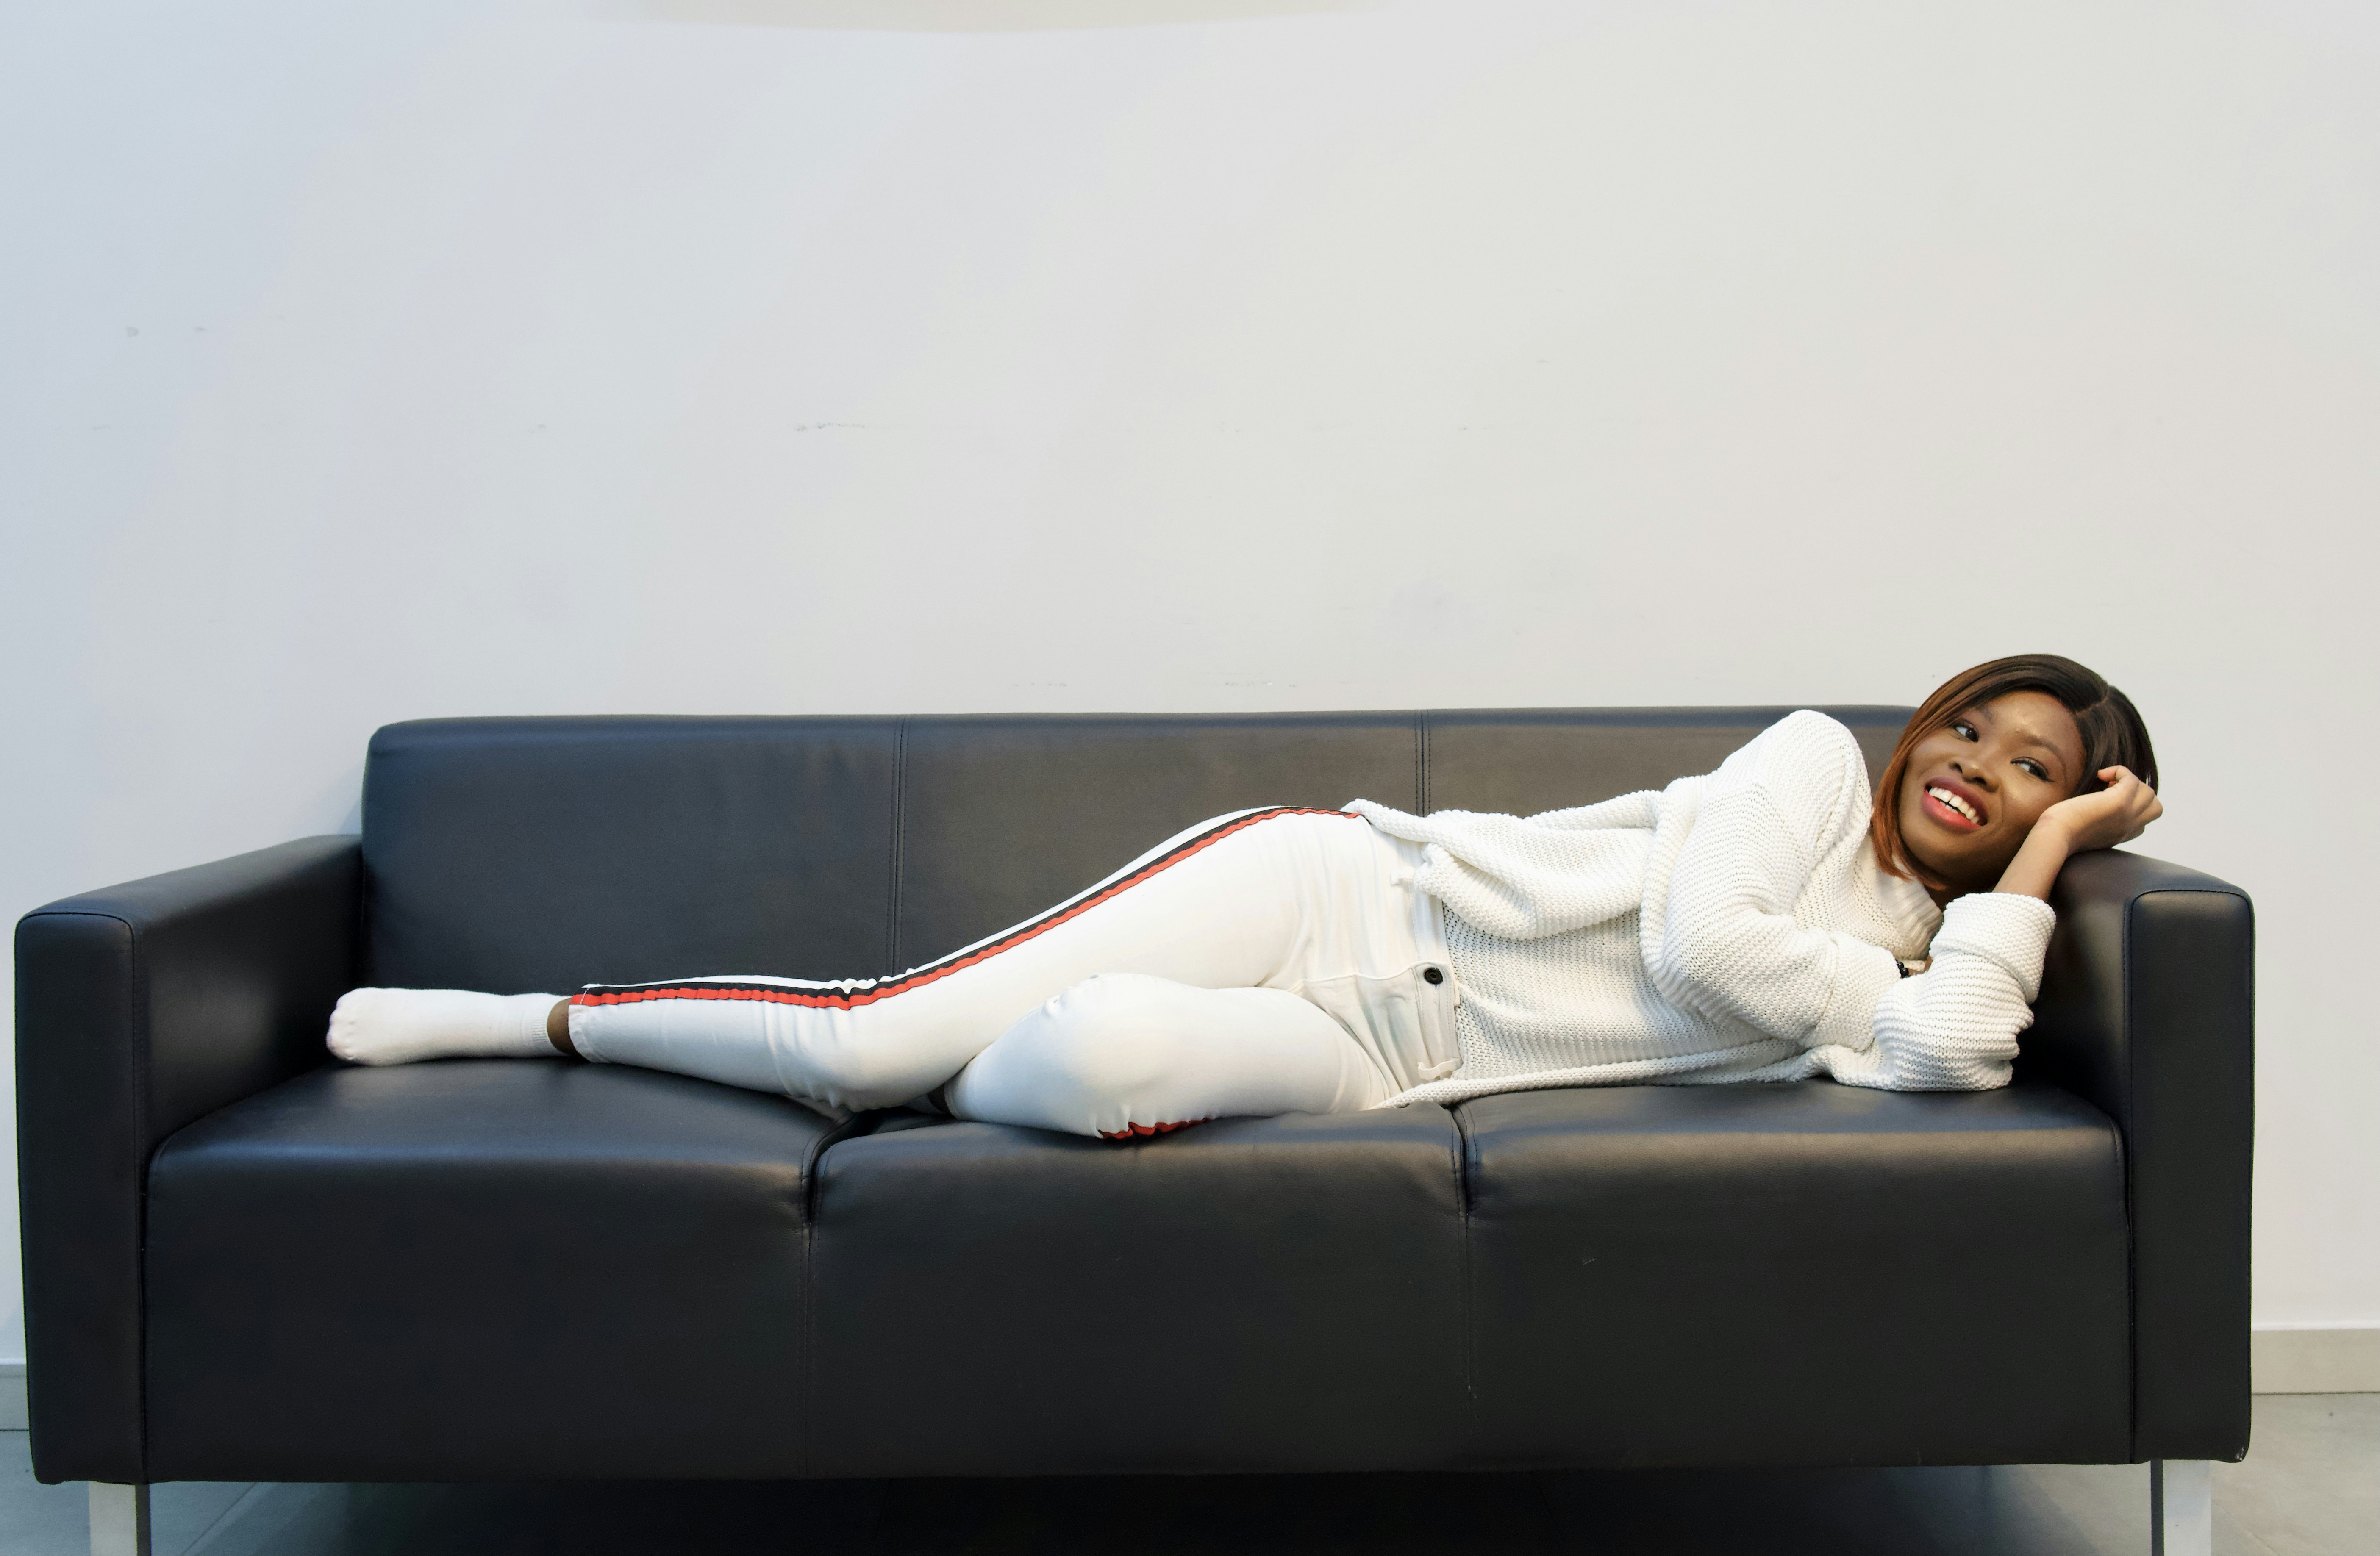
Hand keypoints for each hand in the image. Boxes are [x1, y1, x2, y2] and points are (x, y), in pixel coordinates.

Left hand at [2038, 766, 2163, 853]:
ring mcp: (2128, 815)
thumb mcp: (2087, 830)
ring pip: (2149, 792)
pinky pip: (2132, 778)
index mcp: (2123, 835)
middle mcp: (2130, 828)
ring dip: (2129, 782)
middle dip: (2138, 793)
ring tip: (2106, 783)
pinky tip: (2100, 774)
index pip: (2143, 822)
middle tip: (2111, 789)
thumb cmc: (2059, 832)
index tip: (2108, 800)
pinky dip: (2119, 771)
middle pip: (2154, 806)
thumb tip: (2099, 804)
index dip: (2131, 807)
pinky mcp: (2119, 802)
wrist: (2054, 836)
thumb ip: (2101, 822)